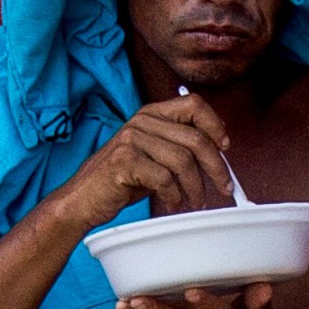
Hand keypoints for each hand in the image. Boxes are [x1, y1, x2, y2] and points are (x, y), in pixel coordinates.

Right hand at [56, 94, 235, 228]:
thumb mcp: (153, 155)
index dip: (215, 125)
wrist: (83, 197)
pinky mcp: (124, 161)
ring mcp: (131, 139)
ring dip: (196, 188)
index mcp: (151, 114)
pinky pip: (165, 179)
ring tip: (195, 202)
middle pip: (196, 138)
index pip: (194, 104)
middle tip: (225, 188)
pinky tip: (172, 203)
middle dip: (217, 168)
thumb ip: (178, 146)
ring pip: (183, 161)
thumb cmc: (122, 179)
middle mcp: (141, 122)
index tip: (225, 149)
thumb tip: (219, 151)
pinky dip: (175, 197)